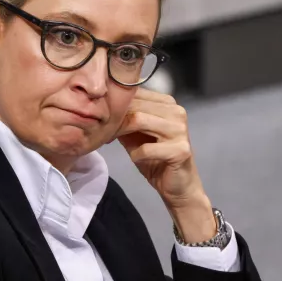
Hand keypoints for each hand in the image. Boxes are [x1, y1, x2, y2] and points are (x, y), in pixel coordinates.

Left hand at [112, 88, 216, 242]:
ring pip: (139, 121)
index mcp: (168, 104)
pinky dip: (136, 155)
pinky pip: (146, 149)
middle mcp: (177, 112)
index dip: (116, 105)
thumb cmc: (156, 159)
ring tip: (113, 141)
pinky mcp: (181, 150)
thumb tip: (101, 107)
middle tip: (103, 132)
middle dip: (116, 119)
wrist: (178, 187)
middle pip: (135, 106)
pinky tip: (136, 158)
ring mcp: (180, 130)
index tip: (102, 119)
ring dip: (121, 133)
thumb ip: (124, 120)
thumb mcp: (136, 135)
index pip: (136, 94)